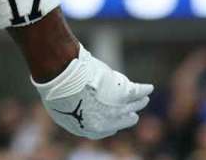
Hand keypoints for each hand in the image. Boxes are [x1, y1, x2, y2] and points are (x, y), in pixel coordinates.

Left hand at [32, 46, 151, 139]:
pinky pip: (136, 91)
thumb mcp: (60, 106)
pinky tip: (149, 88)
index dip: (111, 126)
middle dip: (127, 117)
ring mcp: (114, 108)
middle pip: (120, 120)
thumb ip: (72, 111)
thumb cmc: (56, 87)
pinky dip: (143, 89)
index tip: (116, 125)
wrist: (62, 75)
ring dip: (139, 102)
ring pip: (131, 105)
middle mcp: (104, 122)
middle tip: (134, 115)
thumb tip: (70, 108)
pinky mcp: (121, 93)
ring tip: (144, 99)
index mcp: (87, 128)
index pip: (104, 130)